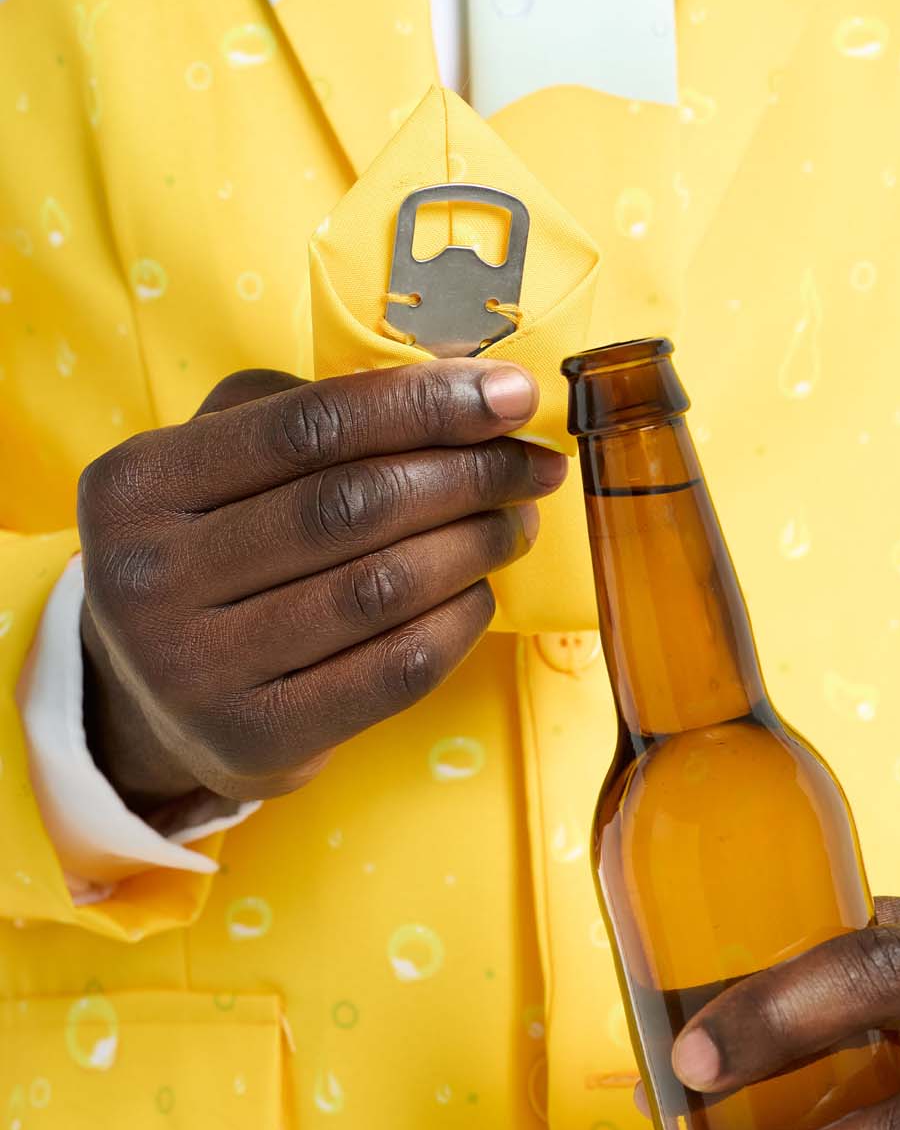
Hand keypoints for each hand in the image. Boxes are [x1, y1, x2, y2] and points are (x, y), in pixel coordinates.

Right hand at [79, 361, 564, 819]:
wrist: (154, 696)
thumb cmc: (212, 551)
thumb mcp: (217, 460)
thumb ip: (309, 412)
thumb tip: (457, 389)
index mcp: (136, 484)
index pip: (310, 425)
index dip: (424, 404)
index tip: (512, 395)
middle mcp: (147, 578)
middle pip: (353, 505)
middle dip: (467, 475)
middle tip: (532, 465)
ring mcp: (193, 670)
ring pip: (380, 588)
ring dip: (474, 545)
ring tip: (516, 522)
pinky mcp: (252, 740)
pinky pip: (393, 670)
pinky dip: (457, 622)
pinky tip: (479, 592)